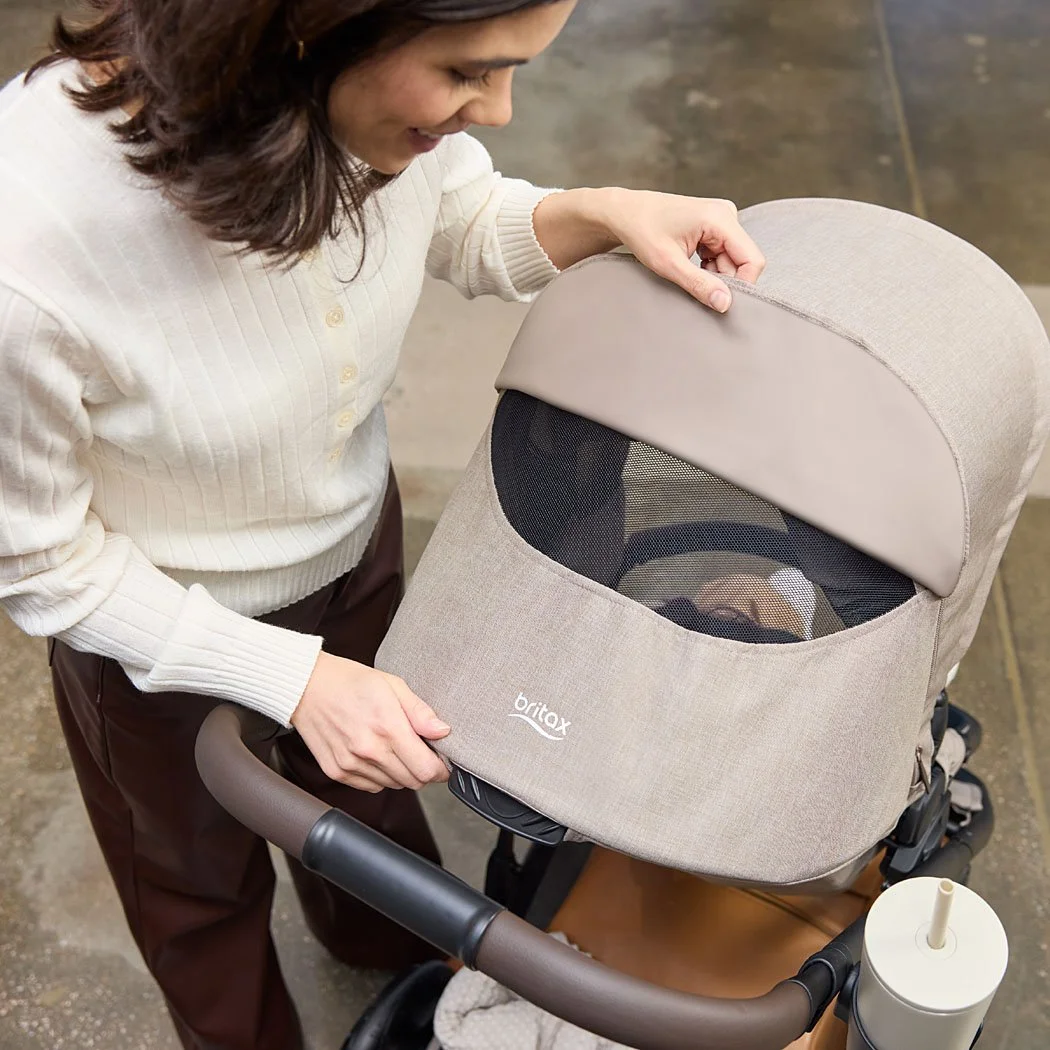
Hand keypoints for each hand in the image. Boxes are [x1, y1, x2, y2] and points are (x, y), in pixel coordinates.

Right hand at [290, 651, 449, 791]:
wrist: (306, 686)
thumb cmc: (349, 681)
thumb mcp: (392, 685)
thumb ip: (420, 712)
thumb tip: (442, 731)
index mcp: (387, 727)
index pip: (425, 769)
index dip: (440, 770)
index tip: (442, 764)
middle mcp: (369, 750)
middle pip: (412, 782)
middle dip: (423, 771)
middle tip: (422, 754)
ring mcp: (351, 764)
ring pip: (393, 786)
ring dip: (401, 773)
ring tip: (395, 749)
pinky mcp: (336, 772)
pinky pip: (371, 787)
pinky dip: (380, 776)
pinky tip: (376, 755)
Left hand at [533, 188, 765, 312]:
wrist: (626, 213)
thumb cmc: (642, 231)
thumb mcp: (668, 264)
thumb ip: (699, 284)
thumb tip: (725, 304)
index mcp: (720, 218)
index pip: (752, 260)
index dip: (741, 284)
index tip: (718, 300)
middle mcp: (727, 214)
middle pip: (742, 261)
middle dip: (723, 280)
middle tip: (694, 287)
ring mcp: (722, 219)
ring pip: (732, 260)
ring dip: (714, 274)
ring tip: (685, 273)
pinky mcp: (715, 226)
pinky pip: (723, 254)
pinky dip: (709, 267)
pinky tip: (689, 266)